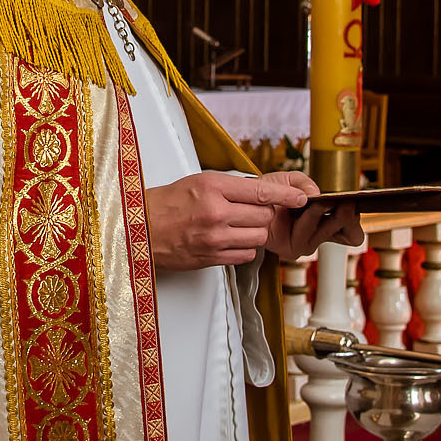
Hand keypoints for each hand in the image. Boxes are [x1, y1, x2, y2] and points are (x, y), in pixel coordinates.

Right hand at [145, 171, 308, 270]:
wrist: (138, 229)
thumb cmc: (165, 204)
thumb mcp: (197, 182)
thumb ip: (229, 187)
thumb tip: (260, 193)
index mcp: (211, 187)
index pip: (260, 192)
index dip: (285, 197)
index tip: (302, 198)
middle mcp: (215, 212)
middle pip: (263, 216)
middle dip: (262, 214)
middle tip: (248, 211)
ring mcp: (214, 238)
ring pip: (257, 237)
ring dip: (253, 232)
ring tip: (235, 226)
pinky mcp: (211, 258)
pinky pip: (245, 255)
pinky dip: (243, 249)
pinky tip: (229, 240)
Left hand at [261, 173, 364, 260]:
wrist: (245, 200)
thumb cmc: (271, 192)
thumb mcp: (291, 179)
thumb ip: (305, 182)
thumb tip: (317, 193)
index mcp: (326, 222)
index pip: (353, 233)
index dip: (355, 220)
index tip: (351, 203)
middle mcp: (319, 235)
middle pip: (348, 231)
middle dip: (345, 213)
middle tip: (341, 202)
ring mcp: (306, 244)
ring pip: (327, 230)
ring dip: (322, 212)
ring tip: (316, 201)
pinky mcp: (292, 249)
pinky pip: (306, 234)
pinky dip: (305, 218)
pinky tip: (298, 209)